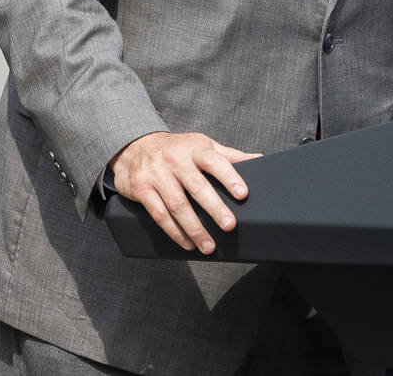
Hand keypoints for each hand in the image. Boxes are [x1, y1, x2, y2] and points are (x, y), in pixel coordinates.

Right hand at [110, 131, 259, 254]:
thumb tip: (259, 161)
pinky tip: (187, 243)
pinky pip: (159, 214)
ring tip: (209, 246)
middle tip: (230, 226)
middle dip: (214, 207)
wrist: (133, 146)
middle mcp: (174, 160)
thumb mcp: (201, 146)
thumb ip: (229, 156)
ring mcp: (156, 174)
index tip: (243, 194)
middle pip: (196, 186)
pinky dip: (174, 231)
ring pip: (177, 204)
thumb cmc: (175, 150)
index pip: (214, 161)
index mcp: (194, 149)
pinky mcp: (141, 189)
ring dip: (194, 228)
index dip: (229, 177)